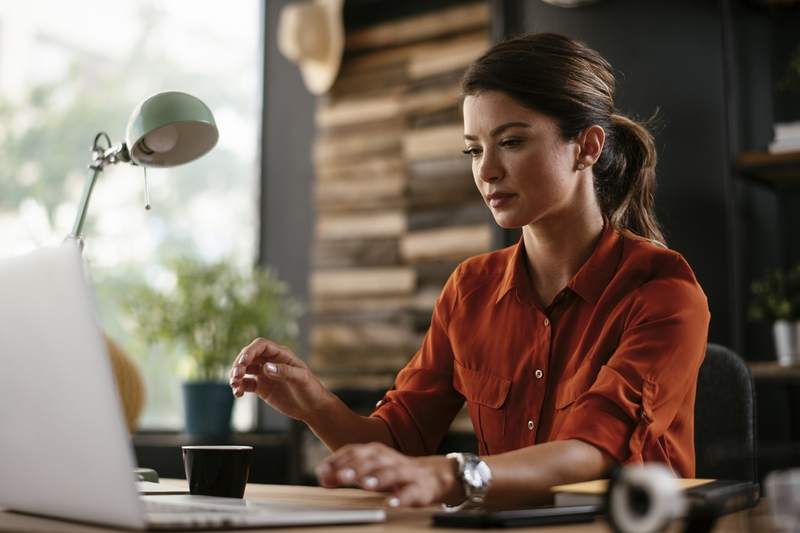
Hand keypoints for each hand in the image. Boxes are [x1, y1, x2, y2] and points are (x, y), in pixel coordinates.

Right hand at [228, 337, 333, 421]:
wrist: (313, 408)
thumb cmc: (311, 390)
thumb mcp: (301, 379)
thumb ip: (284, 372)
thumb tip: (266, 367)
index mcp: (281, 355)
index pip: (261, 346)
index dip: (249, 351)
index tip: (242, 363)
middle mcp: (271, 362)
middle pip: (249, 356)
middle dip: (239, 364)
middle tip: (236, 376)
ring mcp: (265, 374)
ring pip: (245, 370)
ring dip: (236, 375)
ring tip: (234, 385)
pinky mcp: (262, 388)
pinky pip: (246, 384)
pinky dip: (239, 387)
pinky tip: (238, 394)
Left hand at [315, 442, 463, 507]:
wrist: (434, 475)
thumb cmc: (394, 472)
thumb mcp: (370, 470)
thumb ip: (347, 472)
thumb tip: (323, 477)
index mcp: (376, 452)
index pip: (355, 452)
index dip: (338, 461)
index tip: (323, 472)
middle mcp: (390, 459)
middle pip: (372, 461)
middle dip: (356, 468)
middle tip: (341, 476)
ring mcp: (406, 473)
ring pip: (391, 473)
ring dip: (378, 478)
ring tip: (366, 484)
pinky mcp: (420, 488)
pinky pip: (411, 493)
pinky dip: (401, 498)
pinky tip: (391, 503)